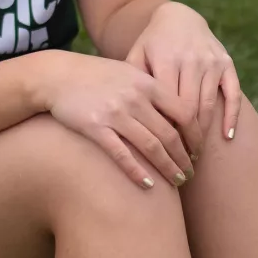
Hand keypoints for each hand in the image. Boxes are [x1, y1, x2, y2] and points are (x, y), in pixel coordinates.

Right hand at [36, 51, 195, 188]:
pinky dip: (138, 171)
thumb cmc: (97, 76)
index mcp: (147, 84)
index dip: (196, 135)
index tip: (198, 151)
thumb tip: (180, 112)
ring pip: (151, 147)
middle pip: (170, 134)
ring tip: (176, 181)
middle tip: (190, 173)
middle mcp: (135, 99)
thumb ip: (153, 90)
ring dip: (167, 168)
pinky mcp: (95, 128)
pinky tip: (148, 184)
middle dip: (184, 158)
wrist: (58, 75)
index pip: (184, 113)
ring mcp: (115, 114)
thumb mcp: (129, 72)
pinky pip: (122, 154)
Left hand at [123, 1, 240, 156]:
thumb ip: (131, 84)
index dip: (164, 132)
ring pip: (208, 105)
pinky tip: (226, 138)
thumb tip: (124, 120)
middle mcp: (191, 60)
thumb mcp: (136, 57)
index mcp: (166, 60)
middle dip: (184, 139)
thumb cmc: (151, 45)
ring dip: (203, 133)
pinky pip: (233, 94)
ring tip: (194, 154)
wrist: (178, 16)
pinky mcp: (226, 63)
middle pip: (189, 109)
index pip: (166, 106)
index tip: (159, 154)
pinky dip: (231, 117)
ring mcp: (211, 62)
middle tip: (179, 162)